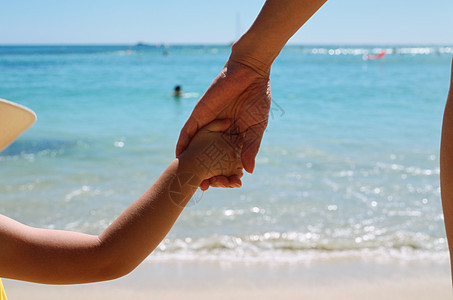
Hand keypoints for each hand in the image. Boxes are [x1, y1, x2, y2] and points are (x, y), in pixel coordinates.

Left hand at [176, 58, 270, 189]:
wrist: (250, 73)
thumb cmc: (257, 99)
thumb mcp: (257, 127)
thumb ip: (251, 148)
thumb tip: (248, 171)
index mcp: (233, 137)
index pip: (226, 159)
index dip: (225, 172)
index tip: (227, 186)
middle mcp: (218, 133)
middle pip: (209, 157)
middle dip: (206, 171)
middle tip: (206, 187)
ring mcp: (207, 124)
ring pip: (196, 147)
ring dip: (192, 162)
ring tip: (188, 178)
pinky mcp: (198, 115)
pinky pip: (187, 132)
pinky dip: (182, 144)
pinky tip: (179, 157)